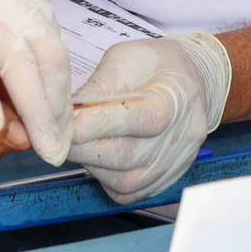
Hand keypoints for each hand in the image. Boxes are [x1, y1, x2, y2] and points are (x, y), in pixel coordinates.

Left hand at [68, 33, 231, 204]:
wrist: (190, 80)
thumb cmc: (155, 65)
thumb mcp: (124, 57)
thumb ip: (97, 86)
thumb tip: (66, 113)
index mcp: (176, 97)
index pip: (139, 120)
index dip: (99, 125)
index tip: (68, 124)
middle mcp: (182, 136)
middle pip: (128, 156)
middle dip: (85, 147)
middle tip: (60, 135)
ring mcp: (175, 163)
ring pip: (125, 181)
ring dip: (92, 165)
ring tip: (81, 143)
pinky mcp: (164, 181)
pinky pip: (128, 194)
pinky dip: (105, 179)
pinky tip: (99, 158)